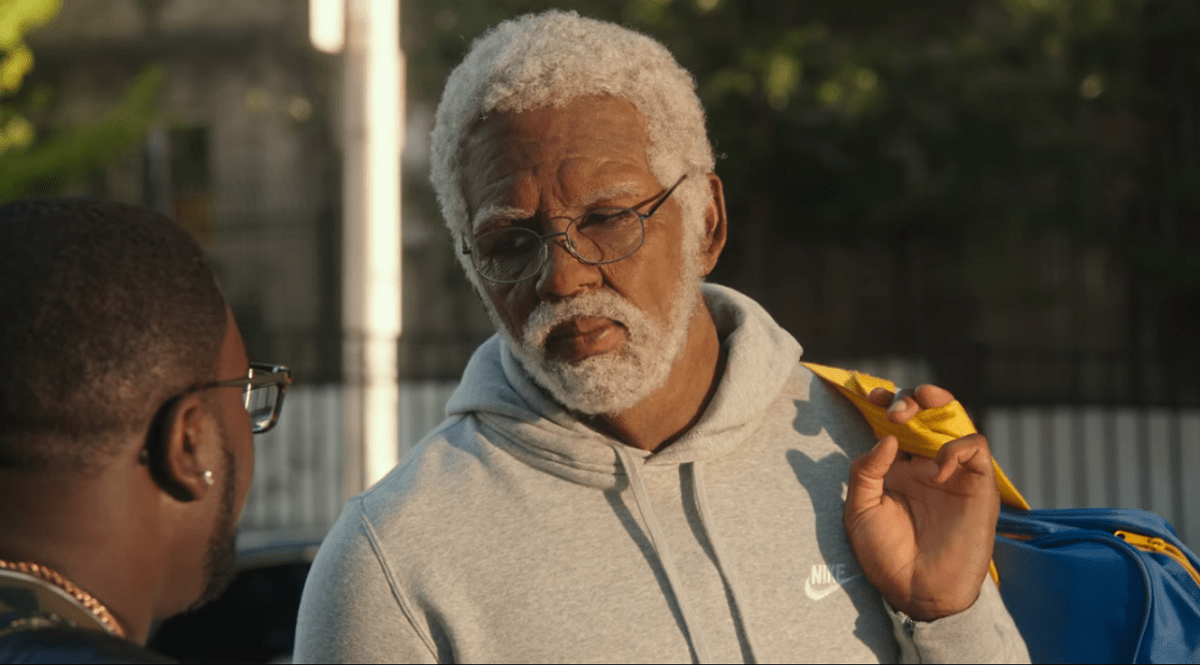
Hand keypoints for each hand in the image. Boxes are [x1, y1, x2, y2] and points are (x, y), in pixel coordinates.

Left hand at [842, 384, 998, 620]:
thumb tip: (888, 438)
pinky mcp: (977, 485)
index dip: (886, 403)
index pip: (894, 423)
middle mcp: (924, 464)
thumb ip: (866, 472)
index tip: (872, 396)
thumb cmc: (885, 555)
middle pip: (926, 413)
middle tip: (895, 409)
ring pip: (955, 420)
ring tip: (922, 402)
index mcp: (895, 468)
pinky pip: (976, 449)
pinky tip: (937, 467)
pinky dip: (957, 447)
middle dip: (911, 397)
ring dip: (940, 403)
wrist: (915, 590)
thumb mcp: (859, 510)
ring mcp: (952, 472)